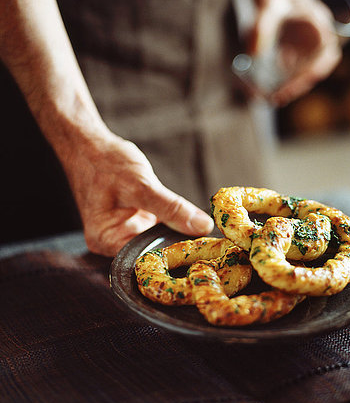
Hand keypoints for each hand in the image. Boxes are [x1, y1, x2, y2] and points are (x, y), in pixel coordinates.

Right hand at [64, 134, 213, 256]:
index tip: (200, 249)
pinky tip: (189, 217)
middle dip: (177, 245)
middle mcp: (113, 241)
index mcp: (105, 239)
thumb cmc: (105, 162)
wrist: (90, 143)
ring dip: (178, 232)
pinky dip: (174, 221)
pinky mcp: (137, 220)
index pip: (143, 259)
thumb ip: (172, 209)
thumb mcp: (141, 186)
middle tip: (206, 241)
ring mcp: (126, 230)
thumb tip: (202, 226)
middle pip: (152, 251)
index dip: (171, 256)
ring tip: (199, 228)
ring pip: (159, 238)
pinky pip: (160, 226)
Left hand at [249, 0, 341, 105]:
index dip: (306, 78)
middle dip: (297, 86)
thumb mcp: (266, 6)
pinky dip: (283, 74)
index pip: (322, 61)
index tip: (287, 89)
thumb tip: (252, 56)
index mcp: (321, 27)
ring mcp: (307, 39)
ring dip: (290, 83)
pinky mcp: (295, 40)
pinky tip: (266, 82)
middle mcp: (318, 35)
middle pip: (314, 69)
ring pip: (304, 68)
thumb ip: (260, 28)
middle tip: (277, 98)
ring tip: (270, 96)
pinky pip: (293, 62)